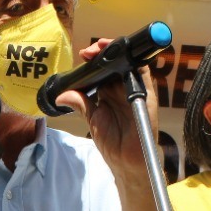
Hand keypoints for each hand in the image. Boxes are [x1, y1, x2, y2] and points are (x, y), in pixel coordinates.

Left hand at [55, 39, 155, 182]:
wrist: (128, 162)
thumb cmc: (113, 143)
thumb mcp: (93, 121)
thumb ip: (81, 104)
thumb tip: (62, 96)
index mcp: (109, 93)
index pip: (103, 69)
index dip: (94, 59)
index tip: (83, 55)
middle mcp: (122, 89)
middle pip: (115, 61)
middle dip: (102, 51)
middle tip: (89, 51)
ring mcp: (135, 90)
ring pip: (129, 62)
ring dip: (117, 51)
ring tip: (101, 48)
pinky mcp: (147, 95)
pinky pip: (143, 73)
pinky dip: (134, 61)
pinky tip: (122, 56)